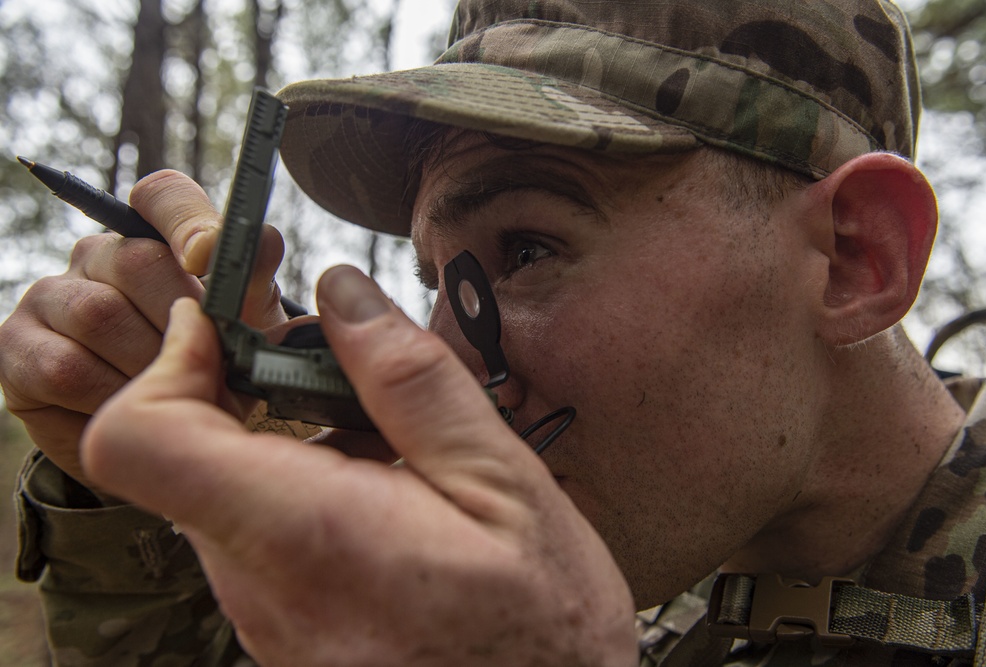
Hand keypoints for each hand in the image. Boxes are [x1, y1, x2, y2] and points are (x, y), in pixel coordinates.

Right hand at [0, 170, 285, 486]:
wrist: (153, 438)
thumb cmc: (204, 371)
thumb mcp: (242, 335)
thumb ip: (252, 290)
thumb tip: (265, 243)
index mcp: (157, 240)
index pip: (165, 196)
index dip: (188, 219)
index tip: (207, 257)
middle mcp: (97, 256)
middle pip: (138, 261)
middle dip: (183, 320)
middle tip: (208, 362)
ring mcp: (51, 296)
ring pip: (101, 316)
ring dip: (149, 365)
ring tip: (175, 394)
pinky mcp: (17, 345)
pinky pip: (65, 367)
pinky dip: (109, 396)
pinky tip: (130, 410)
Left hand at [80, 267, 636, 665]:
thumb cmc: (543, 629)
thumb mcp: (504, 483)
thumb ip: (411, 381)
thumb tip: (341, 295)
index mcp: (309, 533)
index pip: (141, 439)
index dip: (168, 361)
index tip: (227, 327)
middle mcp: (260, 588)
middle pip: (185, 454)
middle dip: (250, 391)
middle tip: (345, 377)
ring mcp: (264, 619)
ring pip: (223, 492)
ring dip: (286, 443)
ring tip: (387, 448)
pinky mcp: (280, 631)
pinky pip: (255, 537)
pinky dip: (301, 492)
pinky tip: (385, 498)